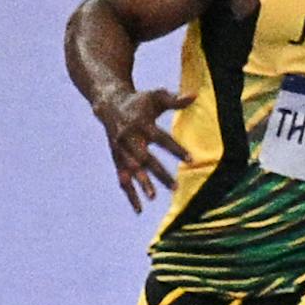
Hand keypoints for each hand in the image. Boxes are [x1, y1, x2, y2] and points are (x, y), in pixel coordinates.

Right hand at [95, 85, 188, 211]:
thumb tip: (195, 95)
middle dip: (159, 173)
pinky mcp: (116, 159)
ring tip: (154, 197)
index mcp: (141, 124)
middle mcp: (129, 139)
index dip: (175, 149)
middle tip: (175, 187)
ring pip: (132, 170)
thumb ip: (174, 100)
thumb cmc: (139, 101)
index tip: (190, 159)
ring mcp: (121, 151)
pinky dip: (130, 194)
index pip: (161, 139)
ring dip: (142, 184)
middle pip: (146, 159)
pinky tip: (139, 209)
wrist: (110, 105)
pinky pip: (123, 179)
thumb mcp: (156, 96)